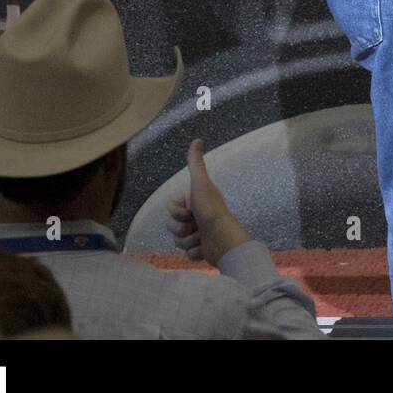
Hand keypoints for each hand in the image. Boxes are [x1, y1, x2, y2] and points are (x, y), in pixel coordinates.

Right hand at [166, 138, 250, 265]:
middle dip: (181, 228)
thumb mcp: (201, 184)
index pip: (169, 209)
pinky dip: (194, 252)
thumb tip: (197, 139)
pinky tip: (204, 248)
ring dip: (188, 240)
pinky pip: (186, 253)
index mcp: (194, 201)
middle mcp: (196, 215)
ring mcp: (198, 233)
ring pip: (177, 240)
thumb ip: (196, 163)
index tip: (191, 210)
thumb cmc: (211, 210)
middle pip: (171, 226)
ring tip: (202, 236)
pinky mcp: (200, 249)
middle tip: (197, 224)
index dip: (177, 213)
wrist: (223, 240)